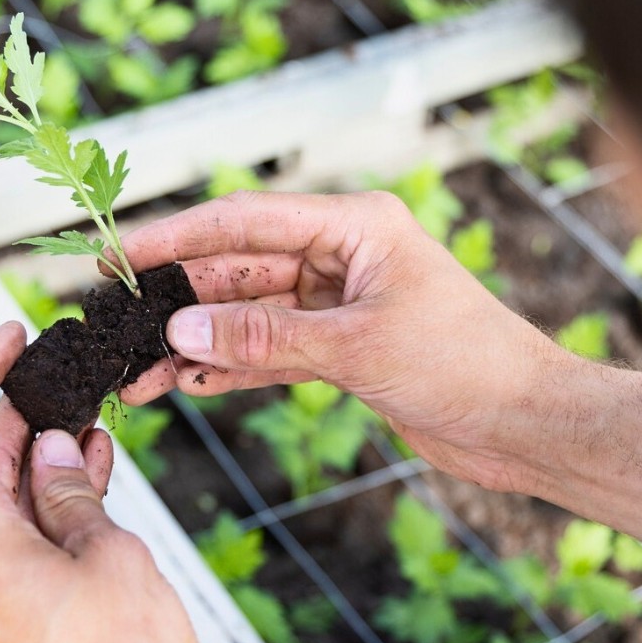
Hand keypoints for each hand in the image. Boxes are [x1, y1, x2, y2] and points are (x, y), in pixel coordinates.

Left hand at [0, 324, 262, 642]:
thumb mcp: (111, 556)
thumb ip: (73, 494)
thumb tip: (57, 451)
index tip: (9, 335)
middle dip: (15, 418)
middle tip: (60, 377)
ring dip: (36, 463)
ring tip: (87, 424)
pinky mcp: (6, 625)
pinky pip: (14, 546)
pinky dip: (45, 509)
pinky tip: (88, 479)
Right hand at [115, 190, 563, 492]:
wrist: (525, 422)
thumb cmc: (464, 362)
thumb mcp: (355, 346)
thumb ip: (264, 338)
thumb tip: (180, 331)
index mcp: (355, 225)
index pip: (244, 220)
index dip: (176, 237)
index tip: (117, 255)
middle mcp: (344, 256)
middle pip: (240, 267)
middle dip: (180, 298)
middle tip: (116, 323)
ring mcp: (341, 304)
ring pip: (251, 316)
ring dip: (198, 342)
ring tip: (136, 368)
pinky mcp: (344, 350)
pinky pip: (273, 351)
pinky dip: (234, 367)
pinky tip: (186, 382)